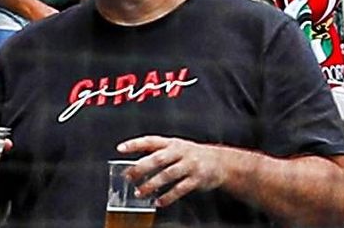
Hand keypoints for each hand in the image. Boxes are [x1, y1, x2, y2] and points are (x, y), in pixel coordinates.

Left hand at [120, 137, 238, 205]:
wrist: (222, 162)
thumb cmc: (193, 156)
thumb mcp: (177, 148)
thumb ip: (157, 153)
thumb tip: (132, 165)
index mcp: (173, 143)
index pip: (152, 140)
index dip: (136, 144)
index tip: (120, 148)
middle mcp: (182, 152)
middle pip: (159, 158)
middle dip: (142, 167)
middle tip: (129, 176)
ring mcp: (190, 165)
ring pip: (168, 174)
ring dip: (152, 184)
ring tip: (140, 192)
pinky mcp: (197, 178)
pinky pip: (180, 189)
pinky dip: (168, 197)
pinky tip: (159, 201)